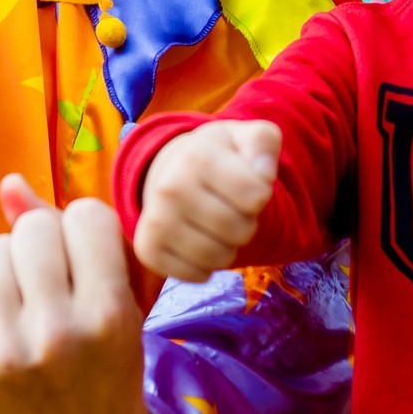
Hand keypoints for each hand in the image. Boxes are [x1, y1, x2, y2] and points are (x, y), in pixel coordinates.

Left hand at [0, 176, 160, 413]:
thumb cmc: (113, 360)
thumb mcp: (122, 300)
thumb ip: (74, 233)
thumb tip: (7, 182)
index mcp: (108, 317)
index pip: (86, 217)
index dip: (90, 229)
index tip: (93, 255)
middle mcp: (55, 335)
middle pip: (33, 228)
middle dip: (48, 241)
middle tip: (59, 275)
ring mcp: (5, 353)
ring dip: (15, 264)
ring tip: (33, 298)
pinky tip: (10, 321)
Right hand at [133, 120, 279, 282]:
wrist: (172, 171)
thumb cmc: (219, 157)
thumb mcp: (247, 137)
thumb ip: (264, 142)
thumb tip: (263, 174)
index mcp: (196, 156)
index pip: (257, 196)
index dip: (261, 195)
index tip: (247, 185)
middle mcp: (169, 188)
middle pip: (240, 230)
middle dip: (246, 222)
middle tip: (232, 208)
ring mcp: (155, 221)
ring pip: (219, 258)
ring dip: (229, 247)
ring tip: (218, 225)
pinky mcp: (147, 250)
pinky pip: (196, 276)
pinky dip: (207, 266)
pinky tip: (200, 242)